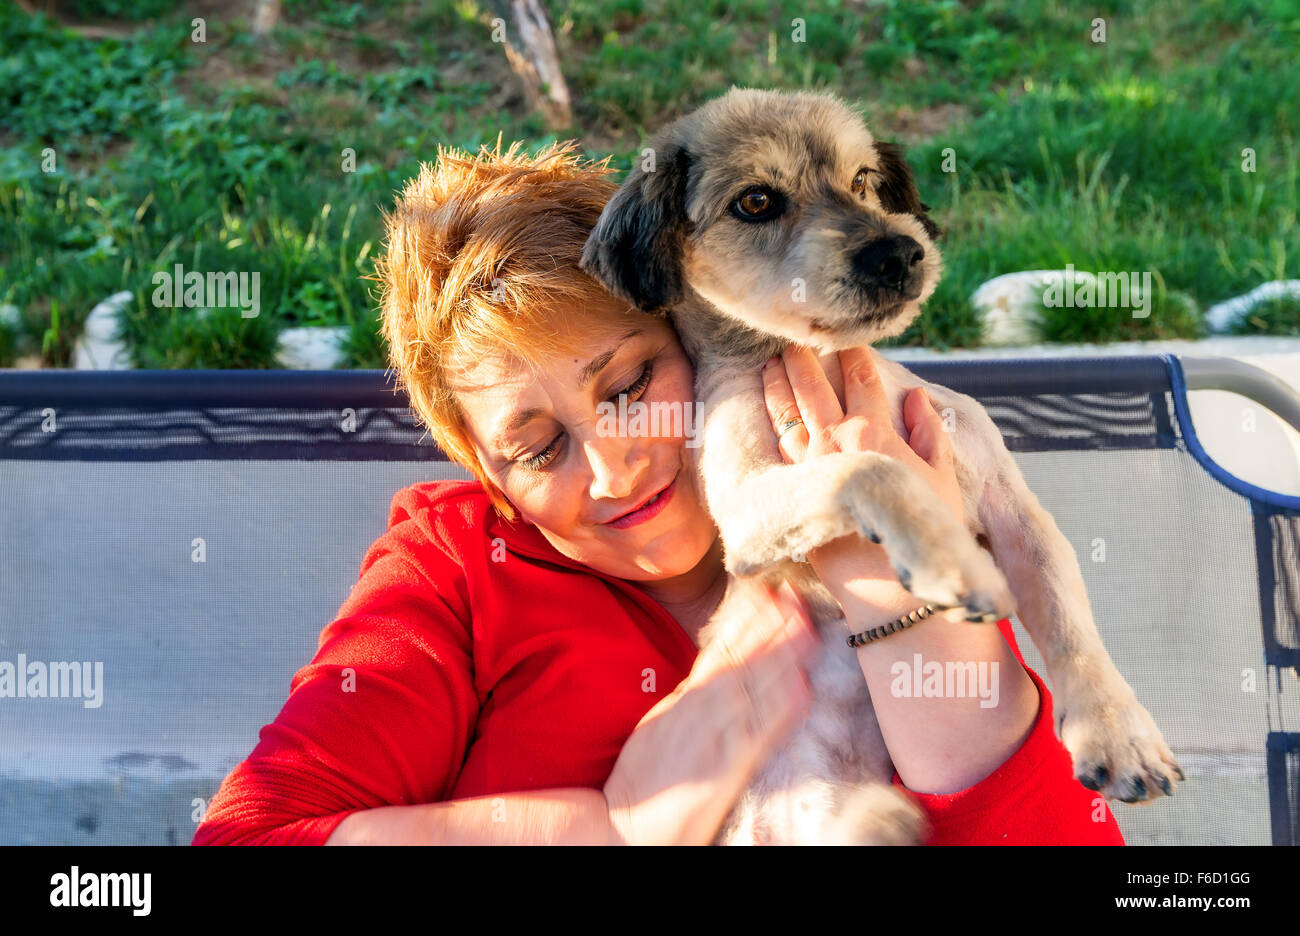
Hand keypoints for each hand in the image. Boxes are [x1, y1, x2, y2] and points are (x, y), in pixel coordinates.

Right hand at [603, 576, 818, 844]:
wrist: (629, 825)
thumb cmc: (646, 775)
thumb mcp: (663, 719)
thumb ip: (692, 692)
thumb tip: (717, 664)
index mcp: (688, 697)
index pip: (721, 646)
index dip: (746, 617)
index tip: (766, 591)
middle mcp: (706, 709)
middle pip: (744, 657)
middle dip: (771, 623)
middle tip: (794, 592)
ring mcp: (721, 735)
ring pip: (756, 684)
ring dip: (782, 650)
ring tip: (805, 622)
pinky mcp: (731, 766)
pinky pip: (760, 731)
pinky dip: (780, 707)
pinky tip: (802, 686)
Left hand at [760, 344, 964, 593]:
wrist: (889, 587)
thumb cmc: (924, 531)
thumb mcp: (942, 478)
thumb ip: (929, 432)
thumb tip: (917, 398)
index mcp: (875, 433)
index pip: (861, 380)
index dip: (852, 353)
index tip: (846, 337)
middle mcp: (837, 443)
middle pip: (813, 388)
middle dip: (801, 359)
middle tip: (791, 338)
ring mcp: (810, 467)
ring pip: (786, 414)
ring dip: (776, 385)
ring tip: (768, 364)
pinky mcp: (794, 491)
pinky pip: (778, 448)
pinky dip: (771, 424)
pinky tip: (767, 413)